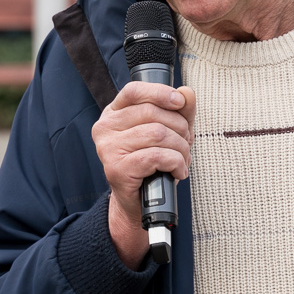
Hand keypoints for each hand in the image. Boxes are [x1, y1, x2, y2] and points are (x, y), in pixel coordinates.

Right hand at [92, 82, 195, 267]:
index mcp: (114, 113)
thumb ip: (179, 110)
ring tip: (182, 159)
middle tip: (186, 143)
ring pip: (157, 134)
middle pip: (152, 113)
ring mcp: (108, 148)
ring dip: (180, 148)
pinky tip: (177, 171)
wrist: (139, 202)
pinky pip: (157, 156)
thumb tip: (188, 94)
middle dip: (179, 128)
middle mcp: (105, 128)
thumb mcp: (169, 131)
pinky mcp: (117, 168)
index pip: (134, 91)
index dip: (160, 93)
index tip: (180, 102)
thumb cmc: (152, 163)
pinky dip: (176, 163)